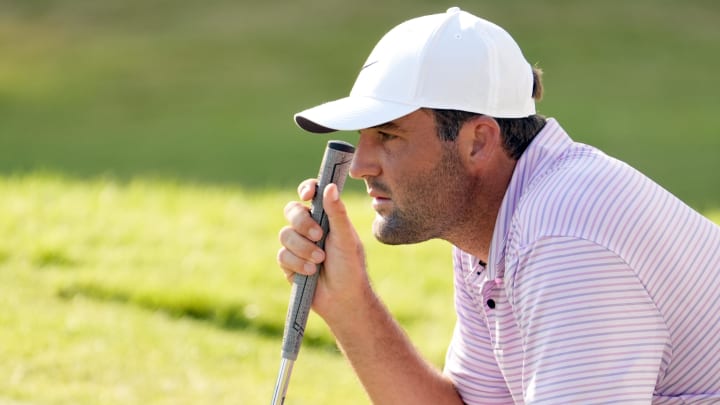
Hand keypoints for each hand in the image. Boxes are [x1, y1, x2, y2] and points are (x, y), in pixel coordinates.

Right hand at [277, 179, 369, 322]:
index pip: (311, 194)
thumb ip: (337, 213)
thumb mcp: (346, 238)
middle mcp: (309, 227)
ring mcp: (297, 245)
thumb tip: (330, 186)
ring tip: (320, 260)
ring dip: (303, 248)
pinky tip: (311, 272)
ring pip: (285, 234)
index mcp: (325, 217)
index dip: (306, 189)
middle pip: (292, 211)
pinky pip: (283, 255)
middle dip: (303, 223)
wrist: (343, 299)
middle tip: (318, 236)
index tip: (307, 195)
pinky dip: (298, 263)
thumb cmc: (350, 267)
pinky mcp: (288, 263)